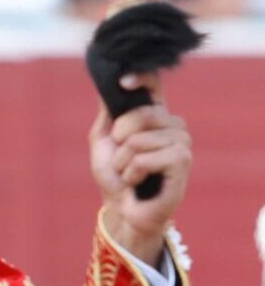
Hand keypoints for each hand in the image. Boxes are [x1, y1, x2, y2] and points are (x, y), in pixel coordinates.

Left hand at [89, 71, 191, 263]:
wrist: (122, 208)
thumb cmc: (115, 175)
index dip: (142, 77)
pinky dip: (132, 172)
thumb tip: (107, 87)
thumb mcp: (103, 140)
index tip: (124, 82)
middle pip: (142, 112)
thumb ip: (107, 114)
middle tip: (120, 157)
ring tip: (129, 173)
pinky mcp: (182, 161)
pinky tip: (138, 181)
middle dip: (120, 136)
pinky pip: (144, 158)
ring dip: (123, 161)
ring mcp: (181, 142)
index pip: (155, 85)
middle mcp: (172, 125)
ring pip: (139, 139)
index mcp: (154, 115)